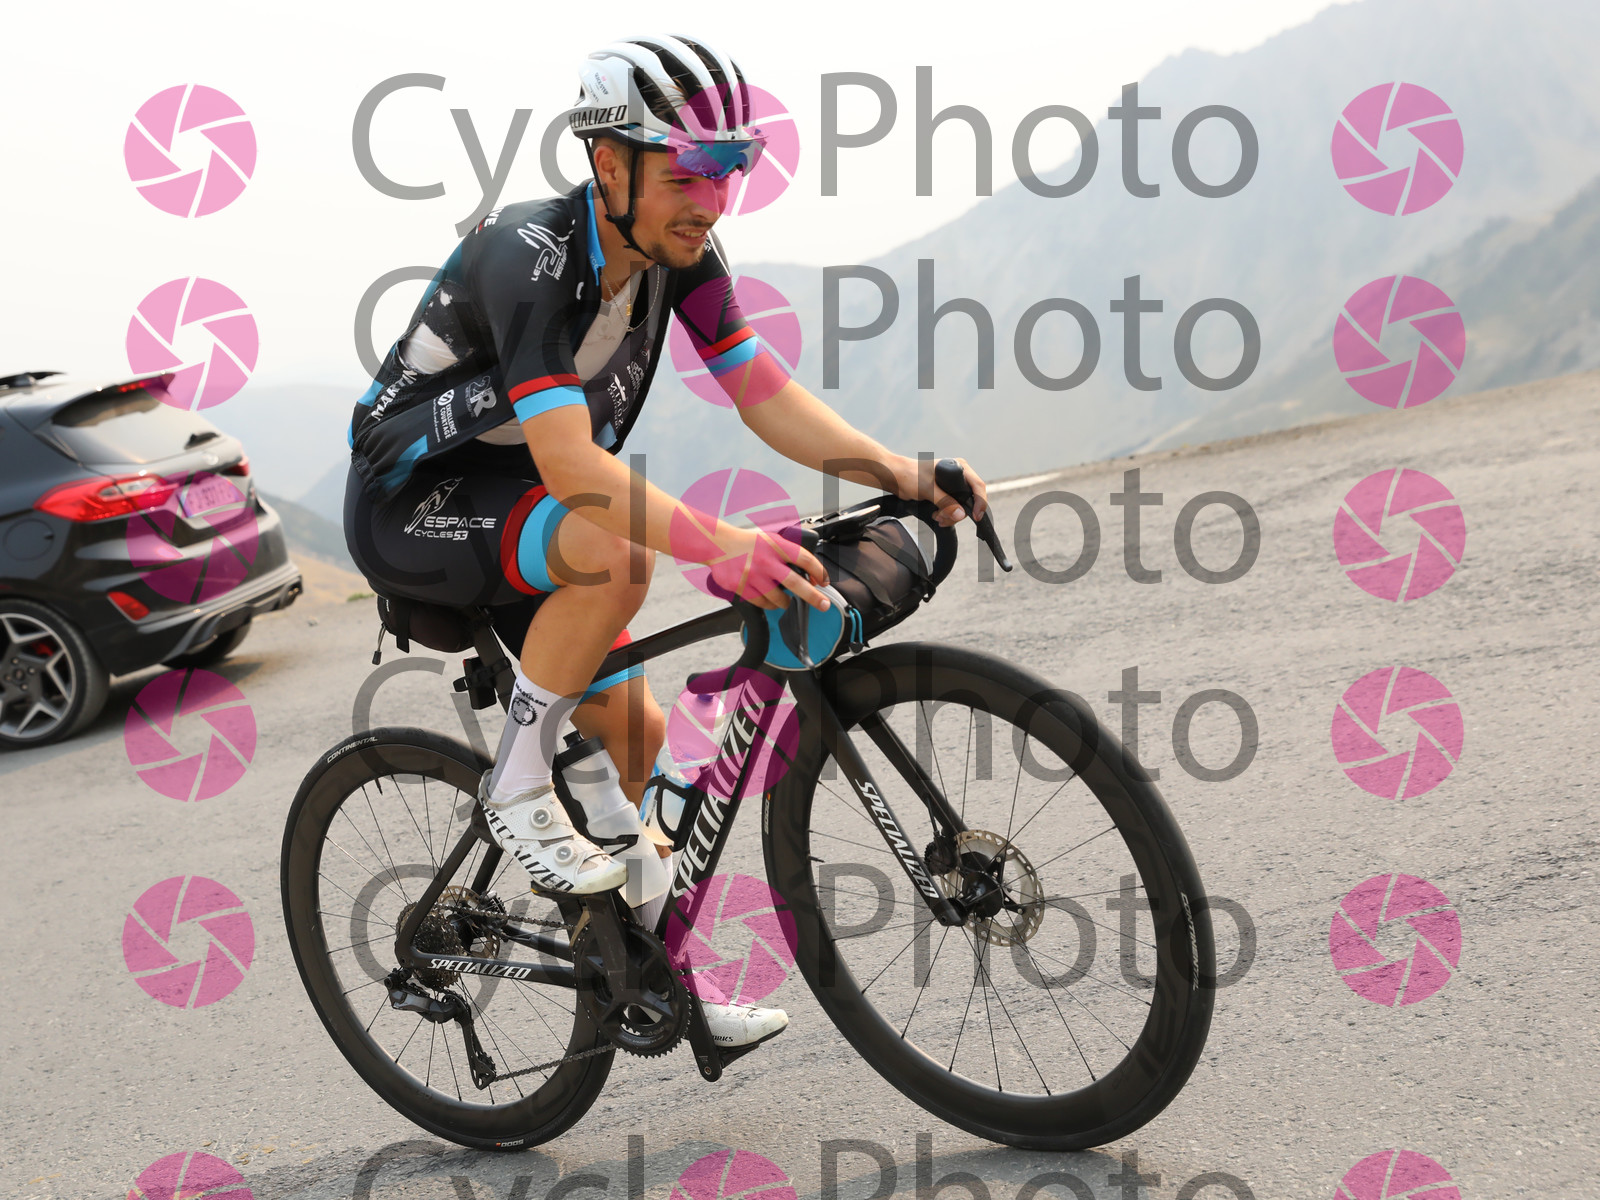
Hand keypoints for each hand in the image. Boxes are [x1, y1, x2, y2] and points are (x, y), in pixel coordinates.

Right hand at [706, 527, 831, 610]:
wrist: (717, 544)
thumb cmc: (746, 543)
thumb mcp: (769, 539)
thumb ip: (787, 553)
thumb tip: (808, 573)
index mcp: (775, 545)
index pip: (805, 558)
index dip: (819, 571)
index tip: (825, 581)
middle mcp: (765, 560)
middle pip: (796, 583)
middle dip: (814, 597)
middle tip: (824, 604)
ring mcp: (753, 575)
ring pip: (778, 599)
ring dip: (786, 602)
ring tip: (786, 600)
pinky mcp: (741, 587)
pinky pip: (762, 603)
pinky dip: (769, 604)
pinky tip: (769, 599)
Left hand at [900, 456, 988, 526]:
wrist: (896, 477)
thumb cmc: (910, 476)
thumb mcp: (928, 490)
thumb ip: (945, 501)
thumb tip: (961, 514)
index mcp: (958, 468)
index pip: (978, 485)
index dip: (980, 502)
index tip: (976, 516)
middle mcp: (958, 475)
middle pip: (970, 499)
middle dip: (958, 512)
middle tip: (944, 518)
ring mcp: (952, 485)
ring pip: (961, 506)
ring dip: (950, 515)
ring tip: (937, 517)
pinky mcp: (945, 493)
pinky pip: (952, 507)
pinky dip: (946, 514)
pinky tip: (937, 515)